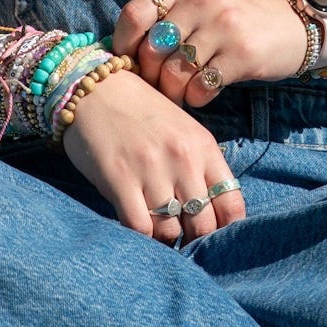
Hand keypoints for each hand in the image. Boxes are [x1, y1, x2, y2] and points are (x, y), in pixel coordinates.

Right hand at [60, 66, 245, 245]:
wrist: (94, 87)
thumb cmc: (140, 112)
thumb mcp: (182, 131)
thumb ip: (199, 168)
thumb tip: (210, 216)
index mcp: (204, 146)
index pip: (232, 205)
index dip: (225, 231)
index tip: (211, 236)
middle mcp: (183, 159)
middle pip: (203, 225)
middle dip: (192, 238)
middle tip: (180, 237)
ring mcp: (152, 170)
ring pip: (170, 231)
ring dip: (164, 239)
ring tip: (156, 230)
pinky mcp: (120, 180)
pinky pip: (140, 228)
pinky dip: (140, 237)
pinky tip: (137, 228)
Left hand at [112, 0, 309, 108]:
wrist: (296, 17)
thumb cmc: (237, 12)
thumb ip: (166, 14)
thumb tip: (124, 53)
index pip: (135, 13)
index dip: (123, 43)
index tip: (127, 61)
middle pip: (152, 49)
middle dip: (148, 75)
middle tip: (157, 85)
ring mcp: (224, 25)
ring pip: (174, 72)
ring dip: (172, 92)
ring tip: (179, 93)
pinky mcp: (242, 54)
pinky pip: (201, 87)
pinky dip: (195, 98)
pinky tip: (201, 94)